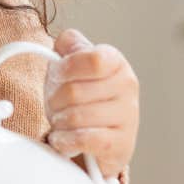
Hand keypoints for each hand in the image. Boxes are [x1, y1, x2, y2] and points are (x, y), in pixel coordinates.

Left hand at [45, 28, 139, 178]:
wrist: (96, 137)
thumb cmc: (81, 97)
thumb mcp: (71, 65)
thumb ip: (68, 46)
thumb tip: (66, 40)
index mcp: (116, 62)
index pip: (93, 60)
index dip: (66, 68)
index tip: (57, 76)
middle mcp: (128, 87)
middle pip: (75, 91)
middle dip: (54, 101)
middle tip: (56, 105)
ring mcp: (129, 116)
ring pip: (76, 117)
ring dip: (59, 122)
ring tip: (62, 122)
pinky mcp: (122, 144)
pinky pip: (84, 140)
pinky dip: (65, 141)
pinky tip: (64, 139)